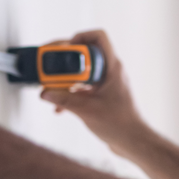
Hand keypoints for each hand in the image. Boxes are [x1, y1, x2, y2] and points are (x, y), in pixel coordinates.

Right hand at [40, 30, 146, 157]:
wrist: (133, 142)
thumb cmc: (120, 125)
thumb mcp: (87, 111)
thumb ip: (65, 100)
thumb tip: (44, 93)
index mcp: (113, 68)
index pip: (99, 37)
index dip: (80, 36)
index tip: (64, 49)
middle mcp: (111, 72)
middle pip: (85, 54)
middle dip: (64, 60)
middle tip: (47, 65)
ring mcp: (107, 83)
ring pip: (82, 72)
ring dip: (65, 80)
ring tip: (48, 88)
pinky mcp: (103, 95)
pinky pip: (84, 88)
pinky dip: (71, 94)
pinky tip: (59, 108)